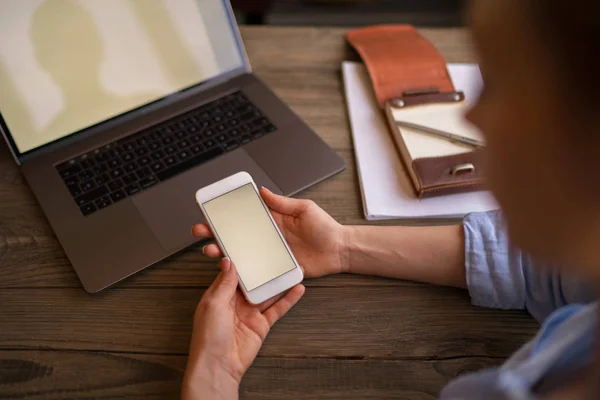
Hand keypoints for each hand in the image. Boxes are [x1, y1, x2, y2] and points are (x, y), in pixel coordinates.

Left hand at [182, 258, 304, 399]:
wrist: (219, 365)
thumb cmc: (209, 336)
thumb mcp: (214, 303)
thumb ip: (224, 283)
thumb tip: (228, 262)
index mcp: (220, 295)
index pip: (233, 274)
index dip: (242, 261)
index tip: (252, 247)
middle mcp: (235, 303)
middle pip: (253, 282)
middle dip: (263, 270)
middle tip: (275, 254)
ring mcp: (250, 313)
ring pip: (267, 293)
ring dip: (279, 282)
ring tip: (292, 268)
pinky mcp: (262, 324)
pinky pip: (277, 308)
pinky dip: (288, 299)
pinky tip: (297, 289)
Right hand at [192, 187, 347, 277]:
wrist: (340, 251)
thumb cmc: (325, 228)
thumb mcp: (304, 209)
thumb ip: (282, 202)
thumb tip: (262, 191)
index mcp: (272, 220)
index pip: (245, 216)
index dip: (227, 215)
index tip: (210, 212)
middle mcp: (268, 237)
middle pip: (237, 236)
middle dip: (216, 233)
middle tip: (200, 232)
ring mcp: (270, 254)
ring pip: (242, 254)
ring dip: (224, 252)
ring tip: (211, 250)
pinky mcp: (276, 269)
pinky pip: (257, 270)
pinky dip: (242, 271)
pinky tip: (231, 269)